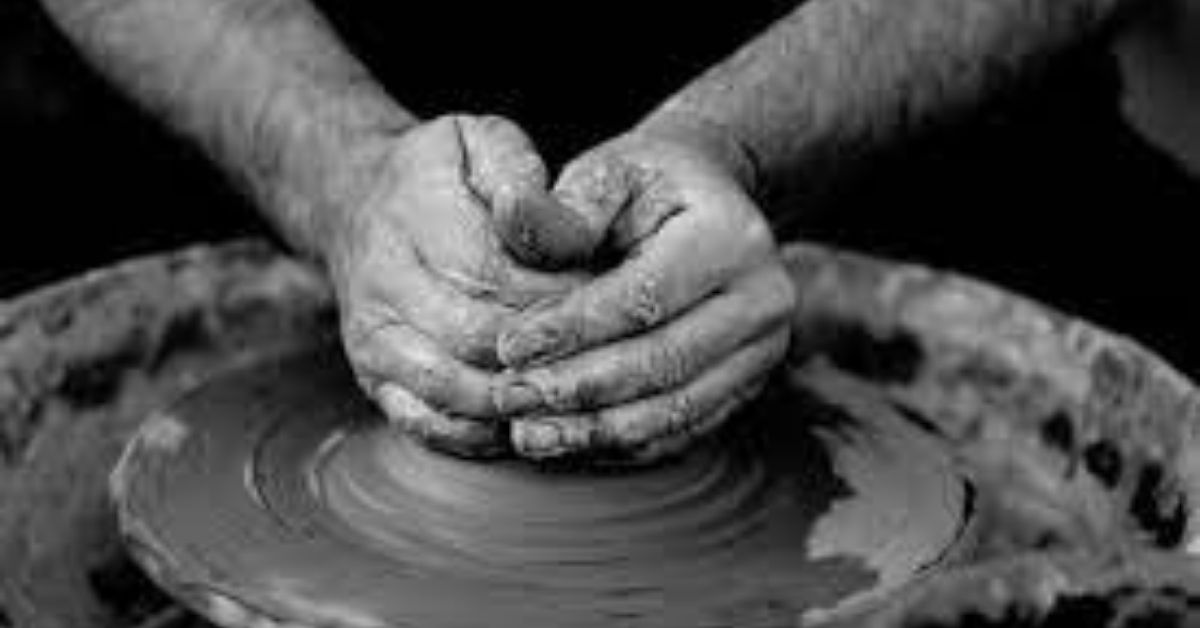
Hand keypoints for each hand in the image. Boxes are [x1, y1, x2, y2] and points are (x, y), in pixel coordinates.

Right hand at [322, 114, 581, 456]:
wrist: (357, 205)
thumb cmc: (441, 173)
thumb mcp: (480, 141)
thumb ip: (520, 176)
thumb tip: (545, 222)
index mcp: (413, 215)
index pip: (493, 274)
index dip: (556, 298)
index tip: (607, 302)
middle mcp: (382, 283)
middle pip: (479, 340)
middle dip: (550, 354)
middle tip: (606, 358)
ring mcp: (373, 339)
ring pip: (457, 392)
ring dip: (523, 401)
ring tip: (577, 394)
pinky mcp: (373, 379)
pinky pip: (430, 426)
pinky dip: (485, 436)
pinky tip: (531, 422)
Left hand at [496, 126, 795, 461]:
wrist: (705, 199)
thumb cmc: (646, 183)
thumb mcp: (607, 173)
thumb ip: (563, 208)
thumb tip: (510, 212)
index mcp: (732, 236)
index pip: (644, 298)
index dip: (573, 329)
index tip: (508, 348)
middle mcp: (763, 298)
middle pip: (664, 362)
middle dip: (579, 389)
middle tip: (510, 400)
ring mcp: (762, 348)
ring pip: (676, 408)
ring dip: (597, 430)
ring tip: (529, 434)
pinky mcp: (747, 383)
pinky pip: (685, 428)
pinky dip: (624, 442)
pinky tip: (569, 443)